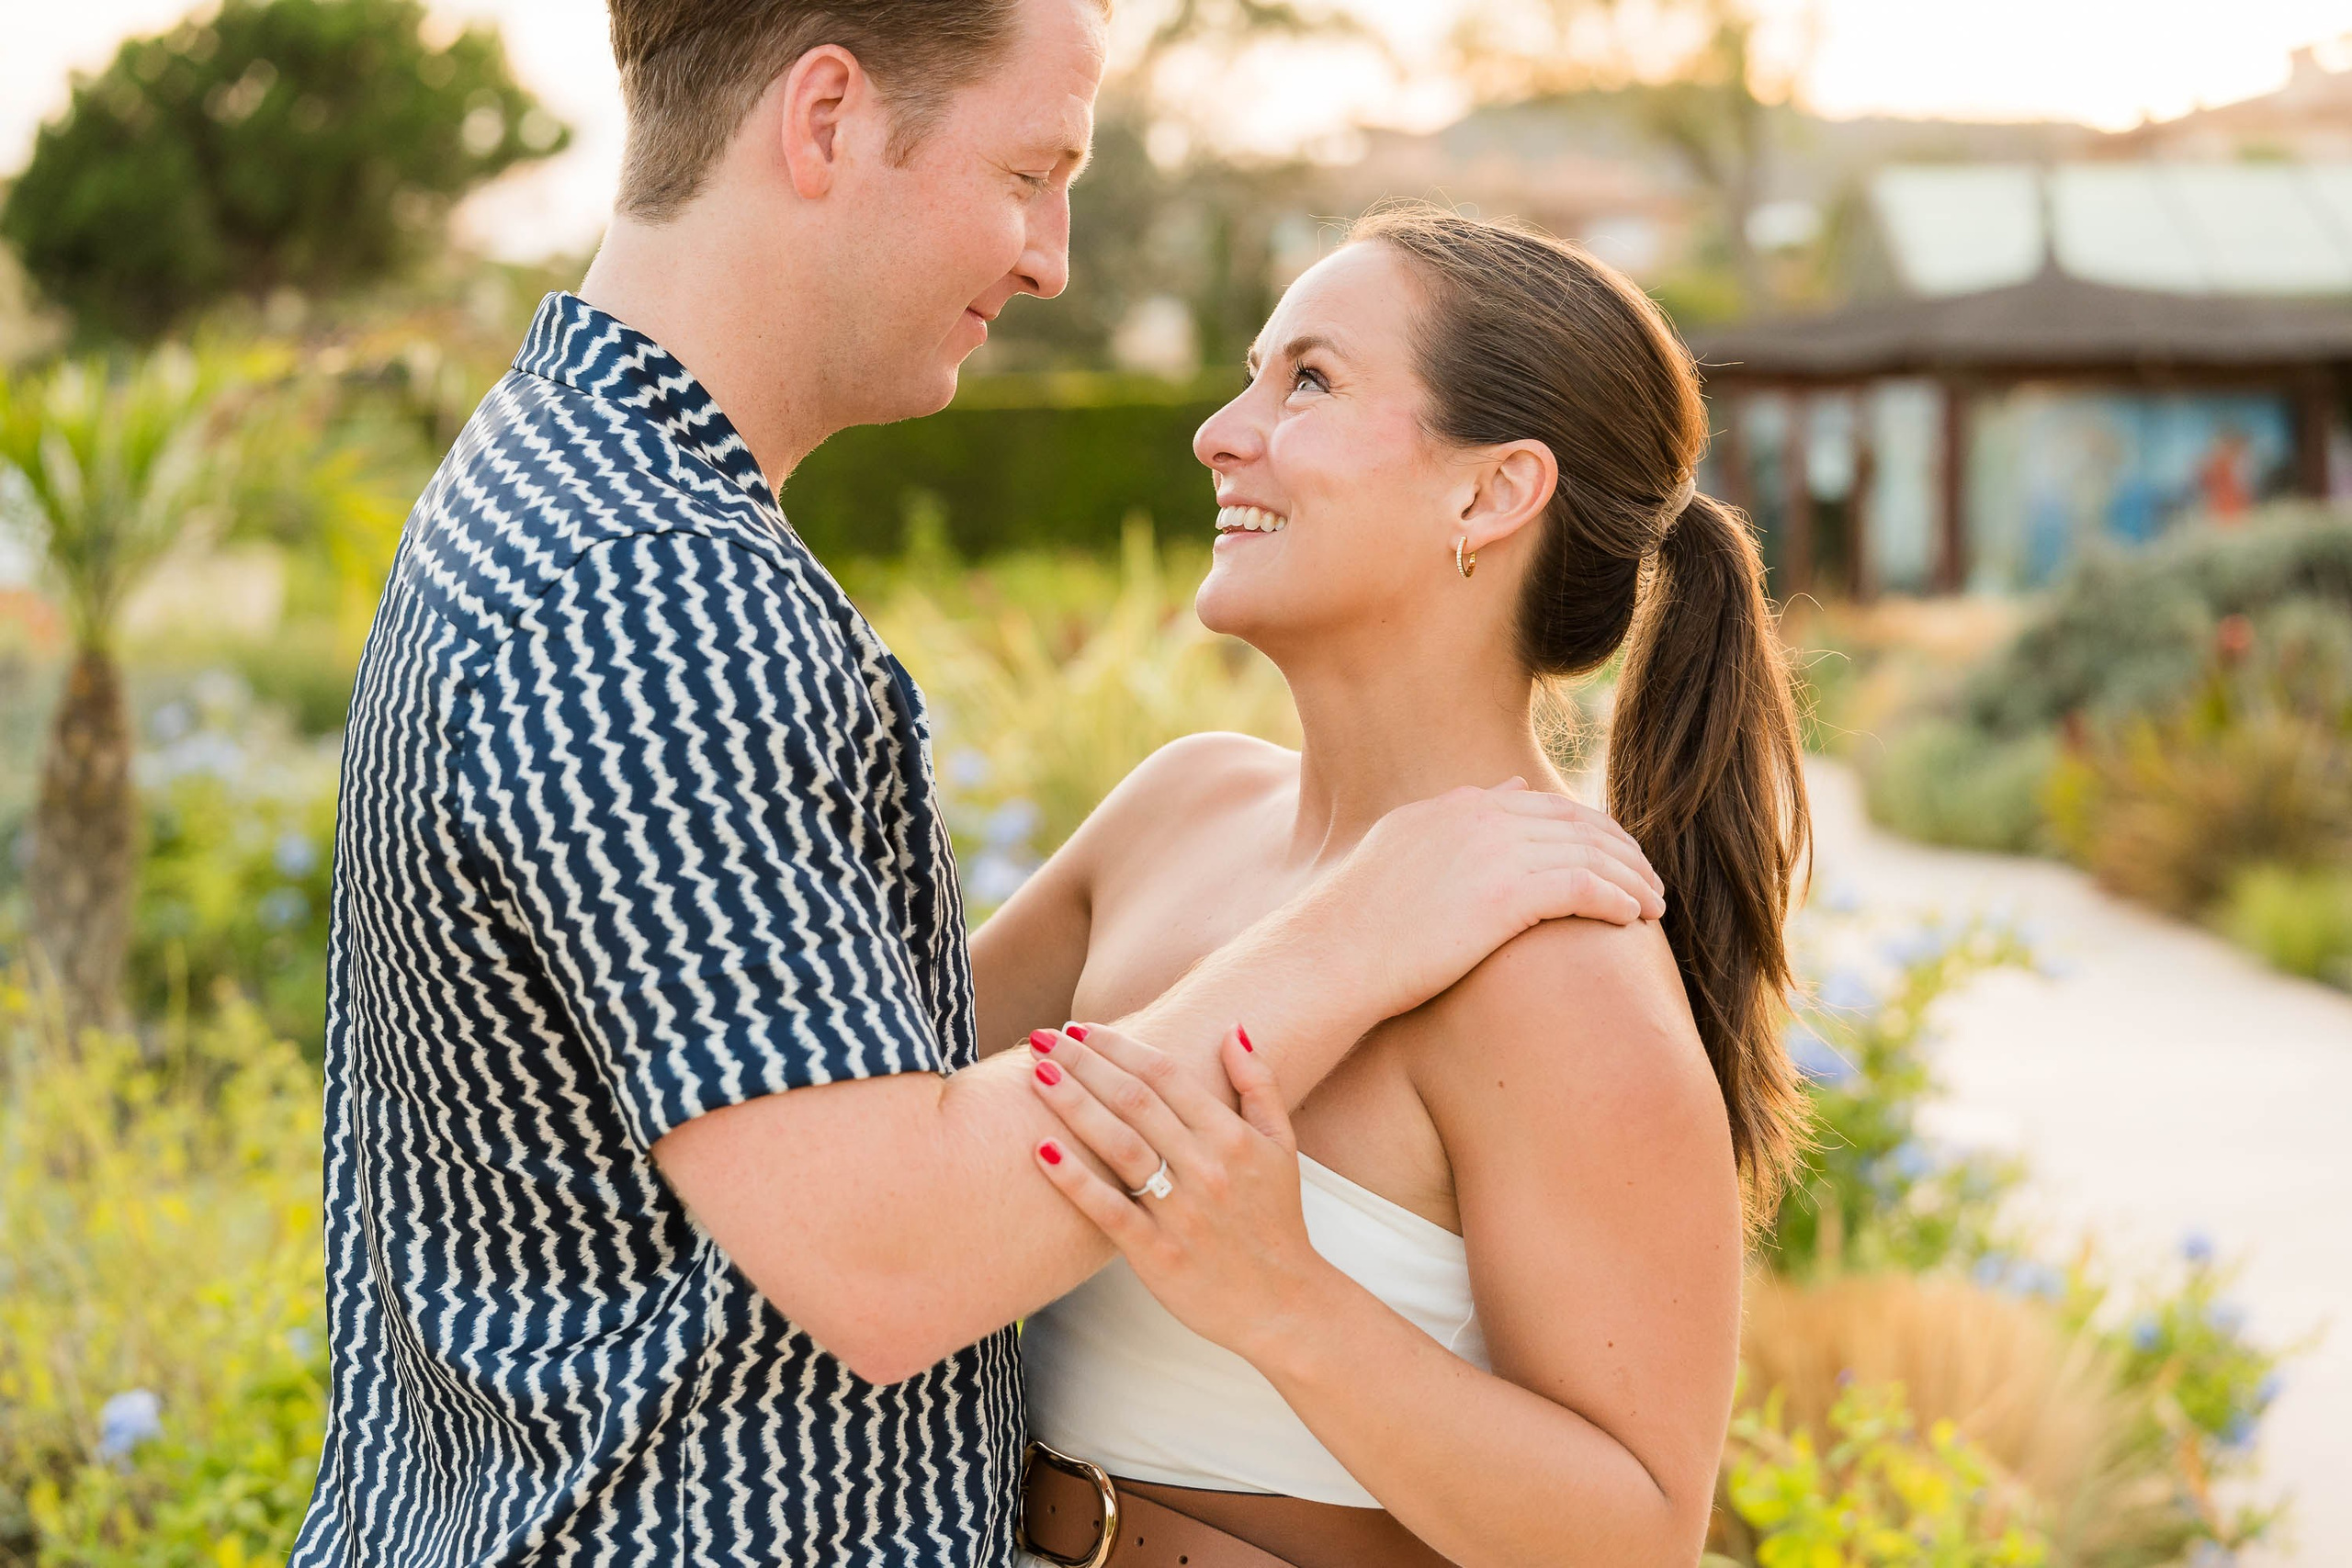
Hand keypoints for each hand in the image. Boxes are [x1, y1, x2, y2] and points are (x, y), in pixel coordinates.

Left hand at [1025, 1023, 1338, 1363]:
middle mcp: (1206, 1169)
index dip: (1119, 1047)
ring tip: (1036, 1074)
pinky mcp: (1157, 1255)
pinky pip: (1109, 1210)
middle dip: (1083, 1063)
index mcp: (1232, 1138)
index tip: (1082, 1027)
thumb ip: (1259, 1084)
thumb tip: (1233, 1029)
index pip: (1165, 1076)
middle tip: (1043, 1037)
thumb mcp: (1282, 1146)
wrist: (1285, 1305)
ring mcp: (1180, 1213)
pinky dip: (1074, 1179)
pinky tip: (1040, 1150)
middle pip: (1134, 1102)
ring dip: (1073, 1104)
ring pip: (1119, 1145)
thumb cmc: (1277, 1221)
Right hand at [1314, 779, 1664, 1021]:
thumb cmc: (1357, 924)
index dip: (1589, 829)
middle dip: (1622, 851)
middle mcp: (1480, 816)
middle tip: (1649, 880)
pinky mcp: (1506, 894)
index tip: (1614, 856)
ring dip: (1631, 879)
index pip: (1546, 804)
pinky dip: (1617, 899)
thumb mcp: (1403, 850)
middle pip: (1578, 823)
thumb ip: (1457, 819)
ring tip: (1654, 906)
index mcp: (1456, 806)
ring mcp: (1494, 851)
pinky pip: (1584, 887)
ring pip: (1590, 854)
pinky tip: (1633, 920)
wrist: (1332, 956)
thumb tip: (1509, 788)